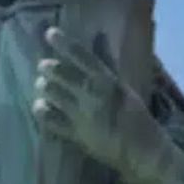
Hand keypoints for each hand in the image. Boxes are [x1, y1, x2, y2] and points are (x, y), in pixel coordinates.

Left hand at [32, 27, 159, 177]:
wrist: (142, 150)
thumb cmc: (135, 116)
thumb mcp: (124, 87)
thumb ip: (107, 65)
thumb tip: (98, 38)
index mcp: (108, 81)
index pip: (83, 57)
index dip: (64, 43)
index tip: (50, 33)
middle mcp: (93, 95)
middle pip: (60, 74)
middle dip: (48, 67)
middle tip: (44, 66)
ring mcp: (82, 115)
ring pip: (52, 93)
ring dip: (44, 87)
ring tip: (43, 85)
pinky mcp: (75, 134)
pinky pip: (50, 119)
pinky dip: (42, 111)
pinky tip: (40, 107)